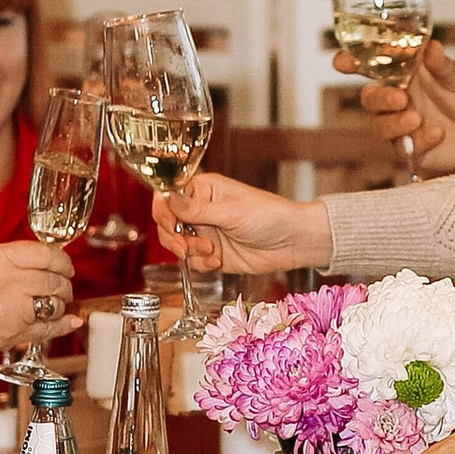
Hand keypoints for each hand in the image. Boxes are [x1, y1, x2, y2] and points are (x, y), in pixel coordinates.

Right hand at [0, 239, 76, 354]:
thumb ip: (12, 259)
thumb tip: (46, 261)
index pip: (46, 254)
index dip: (62, 260)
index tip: (65, 264)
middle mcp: (9, 282)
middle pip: (54, 280)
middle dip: (64, 283)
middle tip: (63, 284)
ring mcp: (13, 310)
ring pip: (55, 304)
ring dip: (60, 303)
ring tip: (55, 302)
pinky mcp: (14, 334)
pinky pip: (49, 329)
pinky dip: (63, 325)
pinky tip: (70, 321)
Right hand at [156, 171, 330, 278]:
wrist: (291, 242)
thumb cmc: (269, 216)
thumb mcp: (231, 212)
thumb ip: (198, 210)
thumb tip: (169, 198)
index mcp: (202, 190)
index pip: (168, 196)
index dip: (162, 211)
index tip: (169, 224)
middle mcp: (199, 210)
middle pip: (166, 223)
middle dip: (173, 237)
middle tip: (185, 246)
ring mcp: (204, 232)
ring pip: (176, 244)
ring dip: (189, 252)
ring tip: (211, 252)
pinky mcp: (211, 253)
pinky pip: (192, 261)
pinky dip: (200, 264)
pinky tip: (217, 261)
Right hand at [340, 37, 454, 179]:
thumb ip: (444, 66)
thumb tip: (432, 46)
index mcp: (405, 75)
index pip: (371, 67)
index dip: (352, 63)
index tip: (341, 62)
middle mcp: (398, 100)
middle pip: (369, 99)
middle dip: (379, 98)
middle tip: (400, 98)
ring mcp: (402, 127)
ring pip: (379, 126)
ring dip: (394, 123)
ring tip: (417, 118)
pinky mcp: (411, 150)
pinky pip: (403, 149)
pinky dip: (418, 141)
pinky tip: (437, 135)